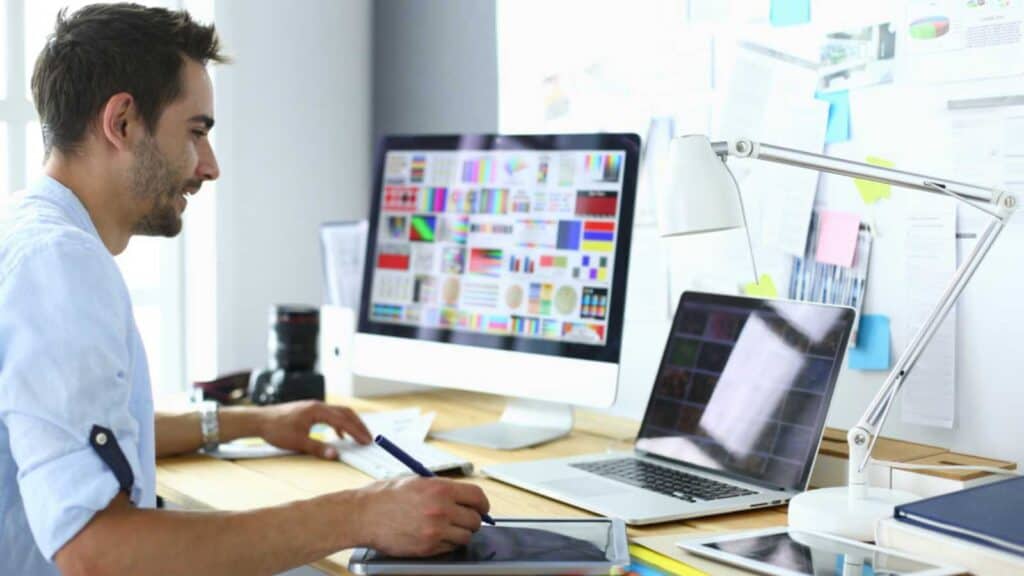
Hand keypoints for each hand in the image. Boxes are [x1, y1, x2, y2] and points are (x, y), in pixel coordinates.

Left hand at [257, 400, 371, 458]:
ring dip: (350, 424)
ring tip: (358, 436)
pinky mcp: (309, 411)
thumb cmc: (276, 429)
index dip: (357, 432)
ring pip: (339, 413)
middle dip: (359, 426)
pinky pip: (331, 415)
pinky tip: (338, 435)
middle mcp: (318, 406)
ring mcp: (314, 407)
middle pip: (346, 413)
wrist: (259, 420)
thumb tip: (335, 455)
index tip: (367, 441)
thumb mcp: (298, 442)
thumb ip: (318, 448)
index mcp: (318, 411)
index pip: (343, 421)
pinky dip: (339, 424)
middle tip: (368, 438)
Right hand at [354, 477, 490, 556]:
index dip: (482, 504)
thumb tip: (464, 497)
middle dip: (473, 519)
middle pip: (475, 519)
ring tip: (448, 528)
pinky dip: (447, 544)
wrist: (363, 515)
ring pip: (465, 536)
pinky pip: (449, 548)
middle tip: (464, 519)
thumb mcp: (417, 481)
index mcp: (440, 489)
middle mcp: (441, 509)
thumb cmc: (386, 496)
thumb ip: (442, 488)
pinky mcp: (427, 547)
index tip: (482, 507)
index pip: (477, 497)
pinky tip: (434, 536)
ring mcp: (435, 530)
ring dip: (461, 533)